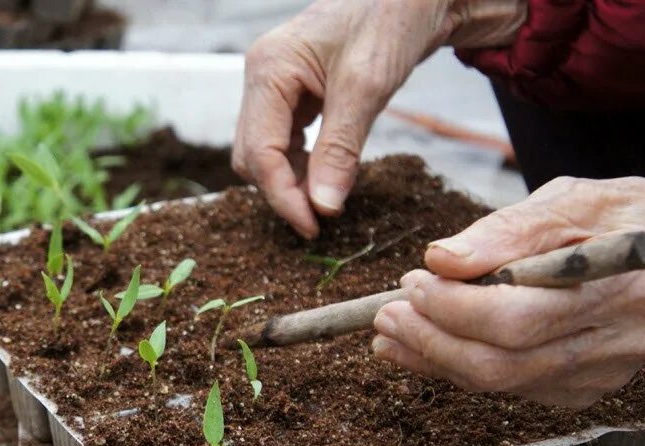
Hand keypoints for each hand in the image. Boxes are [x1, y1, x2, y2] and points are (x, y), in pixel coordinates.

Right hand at [232, 0, 524, 237]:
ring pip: (264, 151)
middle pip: (252, 155)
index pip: (259, 151)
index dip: (282, 196)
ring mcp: (274, 84)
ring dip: (291, 180)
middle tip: (322, 217)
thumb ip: (340, 149)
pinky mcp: (292, 91)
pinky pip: (283, 140)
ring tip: (326, 200)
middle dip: (282, 190)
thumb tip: (323, 207)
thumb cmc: (392, 20)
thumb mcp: (368, 88)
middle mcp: (262, 76)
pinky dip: (300, 164)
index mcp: (269, 69)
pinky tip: (326, 173)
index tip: (313, 226)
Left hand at [372, 176, 644, 407]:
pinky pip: (513, 388)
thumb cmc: (635, 217)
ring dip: (434, 359)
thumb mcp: (581, 199)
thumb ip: (510, 229)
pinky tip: (428, 346)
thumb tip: (440, 259)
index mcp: (619, 289)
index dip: (452, 307)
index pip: (516, 319)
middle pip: (500, 364)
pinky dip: (461, 368)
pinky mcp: (588, 387)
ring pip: (502, 384)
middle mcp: (614, 342)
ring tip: (391, 332)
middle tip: (386, 313)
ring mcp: (602, 373)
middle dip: (429, 340)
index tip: (413, 280)